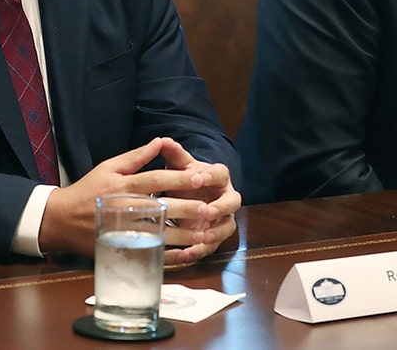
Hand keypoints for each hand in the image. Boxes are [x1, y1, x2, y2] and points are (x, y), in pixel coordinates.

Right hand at [37, 138, 238, 259]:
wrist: (59, 220)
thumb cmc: (87, 190)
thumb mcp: (108, 167)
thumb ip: (136, 156)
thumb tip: (160, 142)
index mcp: (123, 184)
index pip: (155, 179)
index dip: (179, 178)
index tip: (201, 176)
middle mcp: (124, 206)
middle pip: (159, 207)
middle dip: (186, 208)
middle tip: (209, 208)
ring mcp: (122, 229)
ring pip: (156, 233)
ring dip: (182, 235)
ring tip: (205, 233)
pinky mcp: (120, 247)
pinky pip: (147, 253)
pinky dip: (168, 255)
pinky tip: (186, 254)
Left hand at [155, 138, 241, 265]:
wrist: (190, 195)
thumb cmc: (186, 179)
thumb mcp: (180, 166)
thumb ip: (174, 155)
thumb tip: (163, 141)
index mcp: (218, 178)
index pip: (220, 174)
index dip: (211, 176)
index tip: (200, 178)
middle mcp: (225, 198)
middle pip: (233, 203)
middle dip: (221, 208)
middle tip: (208, 211)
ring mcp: (222, 219)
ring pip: (227, 228)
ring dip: (215, 234)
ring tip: (202, 238)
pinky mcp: (213, 237)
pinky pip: (209, 246)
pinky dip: (196, 251)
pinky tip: (182, 255)